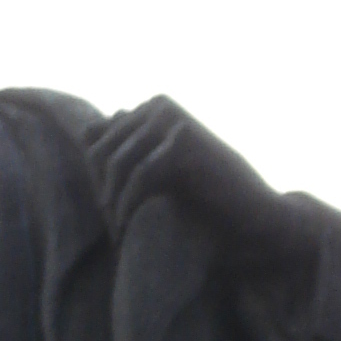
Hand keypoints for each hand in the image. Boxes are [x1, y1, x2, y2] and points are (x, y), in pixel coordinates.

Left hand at [88, 95, 313, 286]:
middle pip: (100, 151)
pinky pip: (138, 176)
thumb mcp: (157, 171)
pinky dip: (129, 207)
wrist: (252, 215)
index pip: (95, 141)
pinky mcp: (182, 141)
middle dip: (102, 192)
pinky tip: (129, 230)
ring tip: (120, 234)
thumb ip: (127, 148)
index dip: (96, 181)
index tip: (110, 214)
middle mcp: (159, 106)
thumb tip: (88, 128)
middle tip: (114, 229)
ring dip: (113, 204)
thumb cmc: (204, 197)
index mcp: (152, 108)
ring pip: (116, 164)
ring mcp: (172, 120)